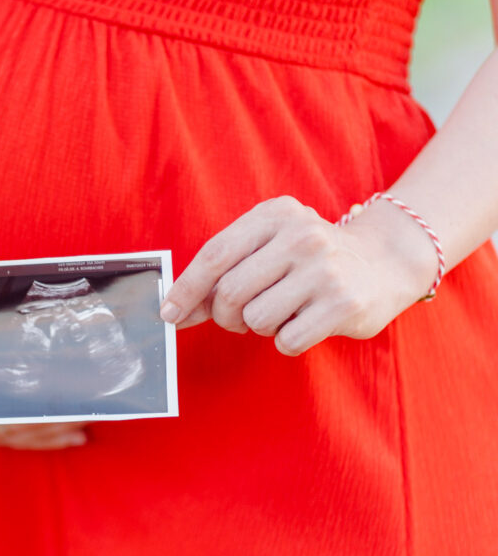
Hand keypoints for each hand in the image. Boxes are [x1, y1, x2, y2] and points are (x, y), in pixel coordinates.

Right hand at [0, 380, 88, 449]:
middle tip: (91, 408)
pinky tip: (70, 437)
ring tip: (86, 422)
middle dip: (56, 420)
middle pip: (22, 428)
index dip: (41, 407)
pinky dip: (42, 439)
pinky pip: (13, 441)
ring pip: (21, 438)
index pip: (9, 413)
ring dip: (54, 432)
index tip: (70, 394)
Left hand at [159, 196, 436, 354]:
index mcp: (275, 215)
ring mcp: (325, 269)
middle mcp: (301, 236)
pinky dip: (287, 340)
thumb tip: (175, 310)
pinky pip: (287, 340)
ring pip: (255, 319)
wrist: (386, 262)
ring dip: (258, 328)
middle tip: (237, 318)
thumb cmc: (309, 260)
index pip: (215, 255)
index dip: (186, 289)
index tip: (168, 313)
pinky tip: (304, 322)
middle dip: (224, 315)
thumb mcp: (267, 248)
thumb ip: (222, 274)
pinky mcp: (344, 303)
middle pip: (230, 292)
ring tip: (281, 312)